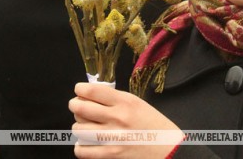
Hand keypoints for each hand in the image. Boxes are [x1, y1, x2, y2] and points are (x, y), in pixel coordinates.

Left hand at [69, 83, 183, 158]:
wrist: (167, 147)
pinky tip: (87, 142)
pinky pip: (82, 150)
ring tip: (85, 126)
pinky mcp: (111, 155)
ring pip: (78, 128)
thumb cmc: (152, 123)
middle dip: (74, 105)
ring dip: (79, 126)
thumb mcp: (137, 103)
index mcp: (125, 102)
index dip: (80, 89)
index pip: (91, 91)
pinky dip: (80, 145)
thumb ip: (114, 99)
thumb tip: (89, 95)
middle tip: (77, 106)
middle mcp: (117, 118)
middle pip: (80, 108)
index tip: (79, 91)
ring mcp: (113, 138)